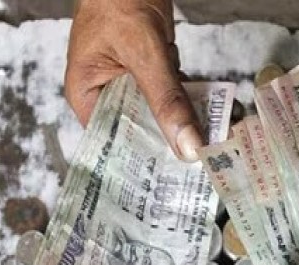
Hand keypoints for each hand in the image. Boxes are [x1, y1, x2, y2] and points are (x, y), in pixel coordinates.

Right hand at [64, 0, 203, 160]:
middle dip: (168, 143)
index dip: (143, 160)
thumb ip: (166, 98)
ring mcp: (130, 83)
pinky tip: (211, 117)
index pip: (114, 142)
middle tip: (200, 167)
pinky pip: (171, 94)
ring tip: (212, 148)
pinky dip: (189, 99)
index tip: (171, 180)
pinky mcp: (151, 71)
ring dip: (184, 123)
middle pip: (139, 130)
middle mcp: (106, 94)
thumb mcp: (144, 52)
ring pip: (159, 114)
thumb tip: (187, 146)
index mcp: (87, 96)